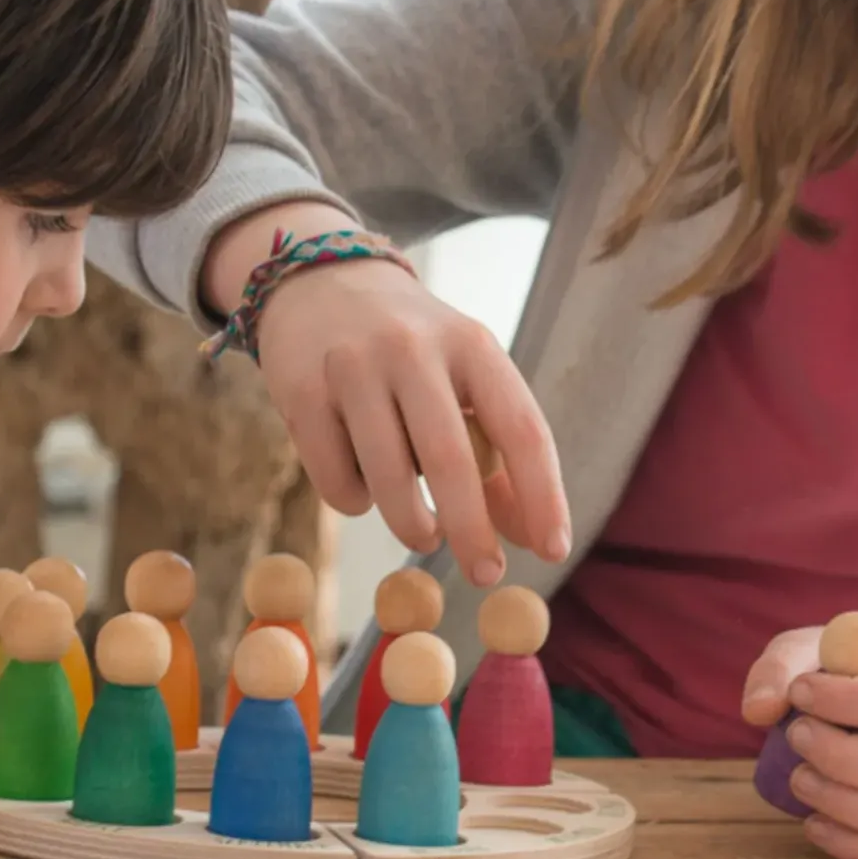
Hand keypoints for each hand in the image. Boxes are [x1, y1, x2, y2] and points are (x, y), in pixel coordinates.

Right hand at [206, 207, 569, 587]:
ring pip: (389, 481)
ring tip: (422, 532)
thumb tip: (530, 538)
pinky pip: (338, 483)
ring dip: (413, 526)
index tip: (555, 551)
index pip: (521, 427)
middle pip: (450, 461)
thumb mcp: (463, 380)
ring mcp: (351, 368)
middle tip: (486, 575)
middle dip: (473, 532)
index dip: (543, 495)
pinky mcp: (301, 394)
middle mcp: (413, 349)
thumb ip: (497, 454)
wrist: (317, 284)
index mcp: (471, 344)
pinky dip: (357, 502)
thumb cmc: (410, 353)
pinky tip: (362, 478)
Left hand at [741, 627, 857, 858]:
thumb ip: (778, 670)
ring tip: (799, 778)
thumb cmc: (821, 675)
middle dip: (839, 758)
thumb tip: (759, 711)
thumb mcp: (797, 654)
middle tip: (795, 736)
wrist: (833, 703)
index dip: (847, 700)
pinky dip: (850, 844)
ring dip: (844, 804)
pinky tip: (812, 821)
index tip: (800, 691)